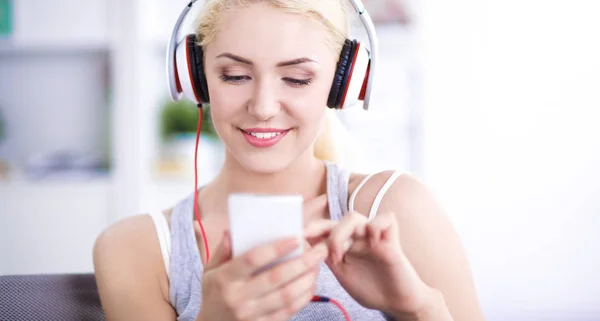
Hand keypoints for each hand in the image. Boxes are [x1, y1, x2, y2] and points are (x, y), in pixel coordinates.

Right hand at [195, 225, 328, 320]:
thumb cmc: (214, 293)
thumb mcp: (209, 271)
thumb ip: (222, 251)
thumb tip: (232, 231)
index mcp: (225, 278)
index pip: (253, 259)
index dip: (276, 248)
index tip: (296, 238)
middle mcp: (238, 297)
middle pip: (276, 277)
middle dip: (301, 262)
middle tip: (319, 251)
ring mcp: (250, 315)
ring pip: (286, 296)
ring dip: (306, 279)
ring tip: (318, 266)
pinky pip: (287, 311)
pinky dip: (302, 298)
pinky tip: (311, 284)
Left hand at [305, 211, 434, 317]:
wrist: (396, 302)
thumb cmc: (371, 288)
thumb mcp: (341, 273)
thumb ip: (326, 257)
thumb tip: (304, 244)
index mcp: (344, 242)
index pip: (325, 226)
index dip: (311, 227)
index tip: (298, 236)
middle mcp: (357, 236)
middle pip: (336, 219)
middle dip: (322, 229)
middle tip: (318, 248)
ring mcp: (374, 237)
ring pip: (354, 216)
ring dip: (342, 232)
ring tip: (339, 254)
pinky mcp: (392, 240)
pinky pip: (386, 219)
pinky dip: (376, 226)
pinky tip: (371, 242)